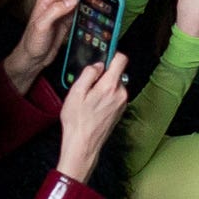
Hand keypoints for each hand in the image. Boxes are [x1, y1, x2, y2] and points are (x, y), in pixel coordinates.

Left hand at [5, 0, 88, 88]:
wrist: (33, 58)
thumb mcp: (41, 25)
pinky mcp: (68, 21)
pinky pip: (81, 11)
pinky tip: (97, 9)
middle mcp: (56, 2)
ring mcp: (63, 12)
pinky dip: (89, 8)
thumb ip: (55, 11)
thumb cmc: (31, 42)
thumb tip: (71, 1)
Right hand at [55, 58, 131, 183]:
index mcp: (110, 86)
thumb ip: (88, 74)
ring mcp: (122, 103)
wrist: (83, 145)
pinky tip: (93, 106)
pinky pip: (114, 95)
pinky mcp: (120, 111)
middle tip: (87, 85)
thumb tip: (97, 65)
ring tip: (88, 98)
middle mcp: (121, 94)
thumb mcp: (76, 92)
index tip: (103, 55)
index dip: (112, 54)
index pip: (121, 59)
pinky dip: (106, 96)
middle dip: (103, 74)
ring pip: (115, 85)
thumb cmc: (78, 122)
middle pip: (116, 73)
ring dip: (104, 86)